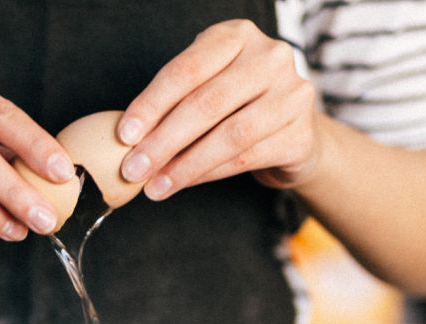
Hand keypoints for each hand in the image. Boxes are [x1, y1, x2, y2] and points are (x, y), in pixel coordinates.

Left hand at [116, 20, 321, 199]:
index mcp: (237, 35)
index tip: (124, 136)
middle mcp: (270, 57)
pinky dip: (208, 174)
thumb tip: (129, 140)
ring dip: (185, 166)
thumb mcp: (205, 86)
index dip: (151, 104)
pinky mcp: (301, 134)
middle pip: (207, 103)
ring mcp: (293, 94)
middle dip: (163, 141)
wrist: (292, 132)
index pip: (186, 69)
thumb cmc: (236, 105)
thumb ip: (174, 102)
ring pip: (229, 136)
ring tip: (154, 186)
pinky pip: (246, 158)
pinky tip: (183, 184)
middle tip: (133, 169)